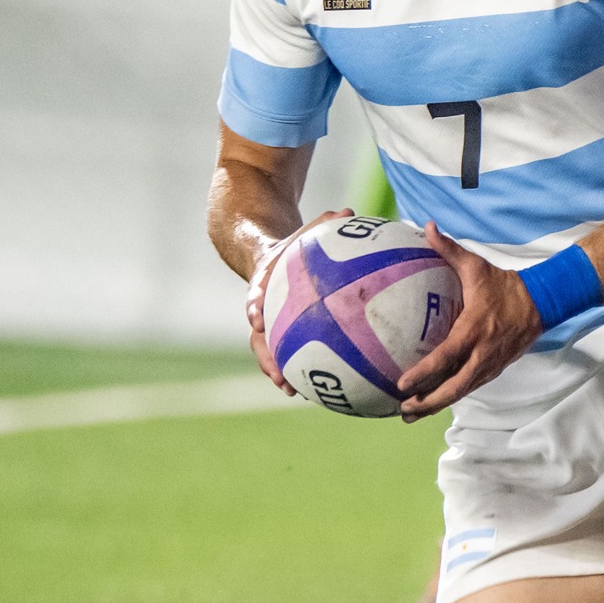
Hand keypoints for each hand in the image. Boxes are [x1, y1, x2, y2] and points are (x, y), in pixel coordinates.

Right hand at [246, 208, 350, 390]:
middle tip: (275, 372)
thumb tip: (349, 213)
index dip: (254, 308)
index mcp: (263, 283)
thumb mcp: (304, 232)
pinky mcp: (278, 334)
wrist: (267, 258)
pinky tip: (314, 388)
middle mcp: (260, 308)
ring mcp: (267, 325)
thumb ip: (324, 224)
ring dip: (275, 370)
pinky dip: (295, 370)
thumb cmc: (292, 246)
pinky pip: (285, 354)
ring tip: (290, 389)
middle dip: (264, 354)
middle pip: (256, 335)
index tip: (256, 319)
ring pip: (266, 351)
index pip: (254, 295)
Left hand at [395, 224, 545, 418]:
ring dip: (436, 406)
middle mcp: (482, 353)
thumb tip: (427, 227)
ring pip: (461, 393)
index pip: (445, 358)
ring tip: (410, 414)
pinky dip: (450, 397)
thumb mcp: (477, 267)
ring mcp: (490, 365)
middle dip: (426, 403)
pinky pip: (469, 387)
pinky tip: (432, 402)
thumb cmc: (504, 285)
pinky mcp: (495, 369)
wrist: (542, 303)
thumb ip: (449, 249)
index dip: (422, 374)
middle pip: (452, 388)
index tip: (400, 385)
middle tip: (402, 410)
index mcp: (474, 330)